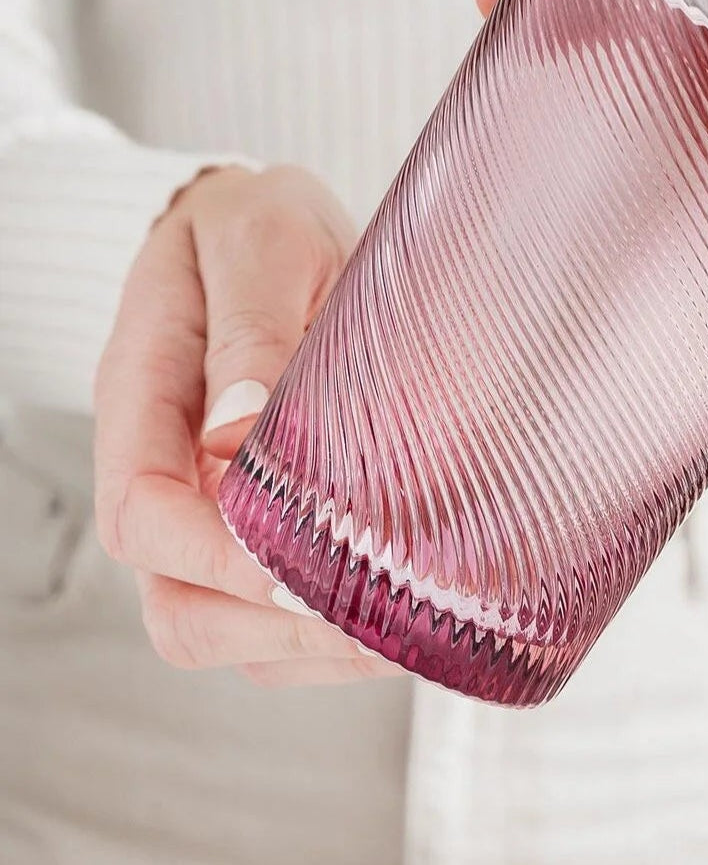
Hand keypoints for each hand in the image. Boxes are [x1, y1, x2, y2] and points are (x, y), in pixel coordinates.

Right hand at [94, 165, 398, 685]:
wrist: (260, 224)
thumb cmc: (260, 227)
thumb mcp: (263, 246)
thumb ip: (253, 328)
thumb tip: (237, 428)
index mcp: (143, 395)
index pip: (143, 512)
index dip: (217, 558)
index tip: (304, 568)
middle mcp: (164, 466)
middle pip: (174, 602)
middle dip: (269, 624)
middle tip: (376, 617)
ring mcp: (202, 503)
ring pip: (220, 627)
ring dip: (303, 646)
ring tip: (400, 631)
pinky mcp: (248, 519)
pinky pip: (264, 614)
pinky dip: (323, 637)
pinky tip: (395, 614)